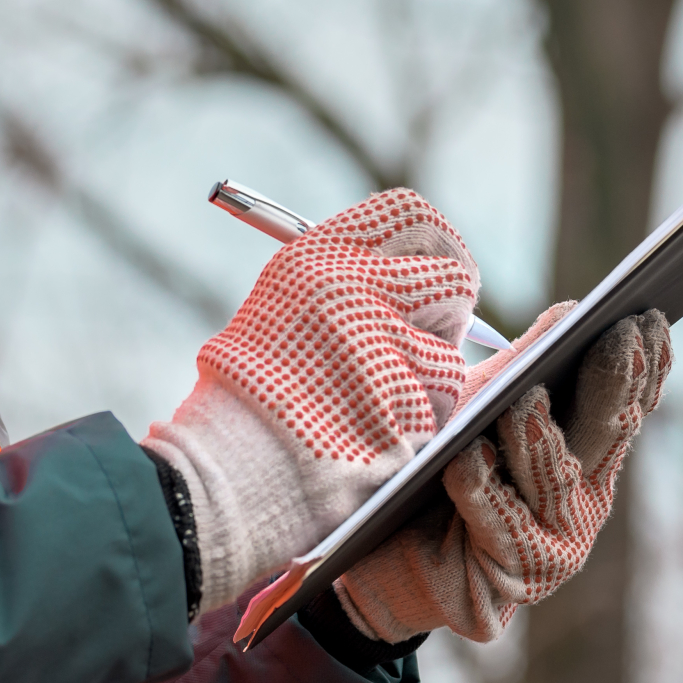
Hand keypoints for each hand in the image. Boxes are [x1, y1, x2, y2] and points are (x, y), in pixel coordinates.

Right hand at [144, 188, 478, 612]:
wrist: (229, 466)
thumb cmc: (249, 389)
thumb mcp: (283, 302)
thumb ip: (346, 278)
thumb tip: (414, 269)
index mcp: (318, 258)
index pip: (410, 216)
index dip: (435, 240)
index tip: (435, 262)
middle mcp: (356, 292)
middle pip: (453, 274)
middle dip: (452, 305)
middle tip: (434, 329)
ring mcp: (386, 350)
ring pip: (451, 350)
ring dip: (428, 373)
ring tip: (376, 396)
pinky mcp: (410, 406)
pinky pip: (442, 404)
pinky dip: (420, 418)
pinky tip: (375, 430)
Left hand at [335, 306, 671, 642]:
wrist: (386, 555)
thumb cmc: (435, 468)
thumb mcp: (479, 405)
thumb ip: (525, 364)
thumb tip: (572, 311)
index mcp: (586, 458)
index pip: (625, 405)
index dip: (643, 364)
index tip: (649, 316)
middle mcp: (582, 501)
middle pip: (605, 433)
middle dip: (614, 383)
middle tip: (618, 335)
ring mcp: (555, 543)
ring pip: (552, 479)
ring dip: (537, 436)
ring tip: (526, 398)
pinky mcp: (514, 575)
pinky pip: (495, 520)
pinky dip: (479, 486)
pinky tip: (468, 456)